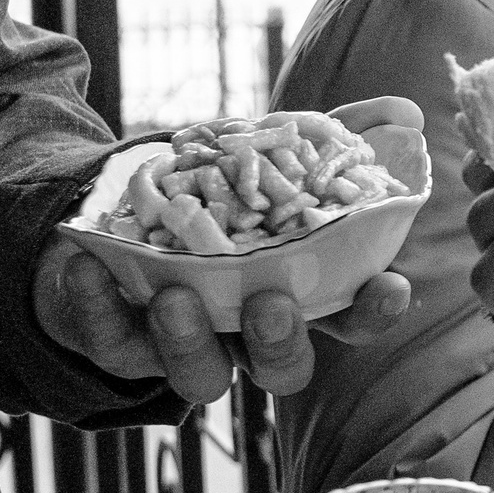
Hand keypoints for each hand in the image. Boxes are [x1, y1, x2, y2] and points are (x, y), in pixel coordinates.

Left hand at [37, 102, 419, 403]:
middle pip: (282, 370)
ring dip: (190, 342)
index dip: (375, 310)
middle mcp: (249, 331)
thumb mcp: (282, 153)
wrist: (121, 215)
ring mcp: (188, 343)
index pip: (352, 318)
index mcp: (300, 295)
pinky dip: (99, 307)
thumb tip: (404, 115)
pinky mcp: (121, 342)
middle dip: (279, 342)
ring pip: (200, 377)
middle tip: (271, 302)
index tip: (388, 286)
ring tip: (176, 294)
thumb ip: (344, 133)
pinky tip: (89, 264)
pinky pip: (111, 344)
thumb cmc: (223, 191)